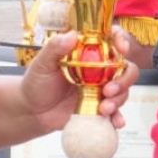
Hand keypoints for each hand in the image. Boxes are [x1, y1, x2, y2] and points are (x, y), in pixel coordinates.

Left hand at [20, 29, 138, 131]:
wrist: (32, 112)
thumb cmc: (36, 83)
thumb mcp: (42, 63)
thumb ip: (55, 47)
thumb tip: (72, 35)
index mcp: (87, 53)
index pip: (111, 40)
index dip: (121, 40)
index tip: (122, 47)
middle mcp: (98, 70)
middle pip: (125, 68)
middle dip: (124, 78)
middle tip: (108, 89)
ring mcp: (100, 90)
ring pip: (123, 90)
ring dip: (119, 99)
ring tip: (103, 108)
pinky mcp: (99, 108)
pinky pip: (116, 112)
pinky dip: (118, 117)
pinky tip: (115, 122)